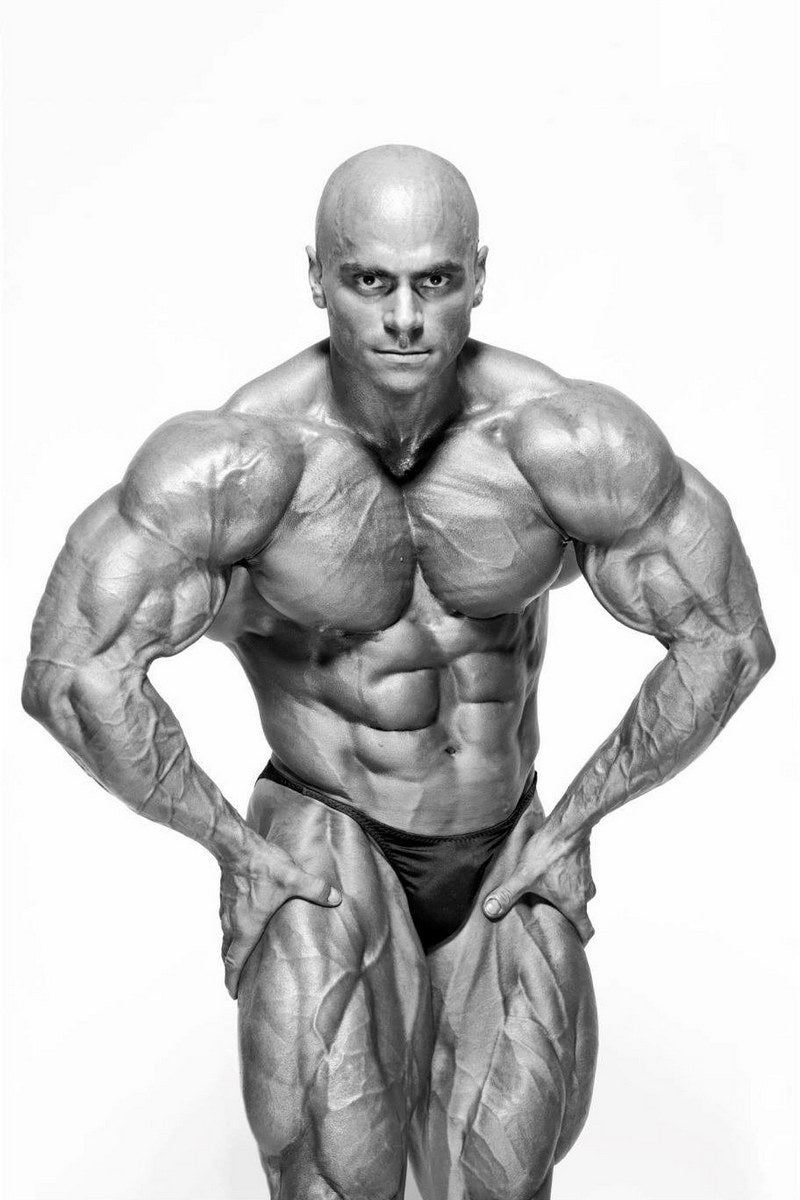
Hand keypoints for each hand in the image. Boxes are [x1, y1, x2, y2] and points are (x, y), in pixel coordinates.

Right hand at [219, 835, 340, 997]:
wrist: (236, 845)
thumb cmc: (261, 865)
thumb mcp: (294, 879)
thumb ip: (316, 890)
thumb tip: (337, 899)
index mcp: (247, 927)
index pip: (235, 961)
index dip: (232, 980)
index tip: (232, 993)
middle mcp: (233, 922)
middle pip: (227, 953)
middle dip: (232, 969)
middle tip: (238, 981)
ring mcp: (227, 910)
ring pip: (226, 937)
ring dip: (232, 950)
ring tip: (241, 956)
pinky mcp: (226, 897)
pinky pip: (227, 922)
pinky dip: (232, 931)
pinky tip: (243, 924)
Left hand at [482, 824, 595, 943]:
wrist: (568, 825)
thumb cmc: (550, 852)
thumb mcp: (523, 876)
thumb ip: (507, 895)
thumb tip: (490, 911)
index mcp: (575, 904)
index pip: (586, 931)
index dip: (579, 940)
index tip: (571, 943)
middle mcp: (585, 894)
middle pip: (579, 913)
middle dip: (564, 917)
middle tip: (548, 917)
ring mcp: (586, 878)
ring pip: (577, 894)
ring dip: (564, 896)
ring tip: (545, 894)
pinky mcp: (583, 863)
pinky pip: (575, 878)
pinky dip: (565, 880)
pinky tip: (549, 873)